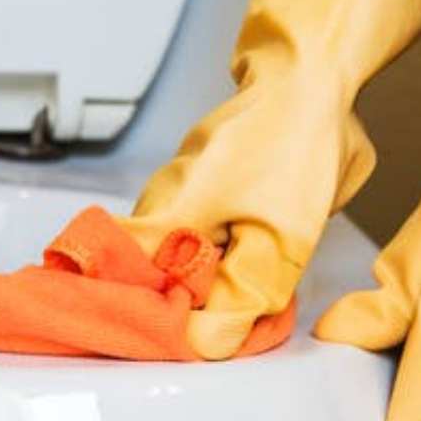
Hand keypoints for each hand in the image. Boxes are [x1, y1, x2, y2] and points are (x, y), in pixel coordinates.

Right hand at [123, 0, 420, 358]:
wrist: (311, 75)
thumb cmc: (294, 146)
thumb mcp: (282, 239)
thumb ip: (243, 296)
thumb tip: (205, 342)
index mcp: (168, 218)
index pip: (109, 281)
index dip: (119, 318)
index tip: (145, 345)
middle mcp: (162, 202)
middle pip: (144, 277)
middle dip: (171, 311)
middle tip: (206, 335)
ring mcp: (180, 188)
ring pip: (175, 256)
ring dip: (199, 285)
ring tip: (230, 305)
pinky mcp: (204, 181)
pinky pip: (197, 233)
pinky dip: (215, 258)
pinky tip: (244, 266)